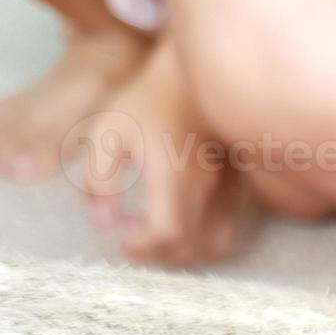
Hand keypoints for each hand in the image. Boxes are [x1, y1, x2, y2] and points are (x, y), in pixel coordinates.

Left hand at [76, 38, 242, 264]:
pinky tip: (184, 225)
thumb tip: (101, 222)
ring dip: (185, 253)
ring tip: (159, 235)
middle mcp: (204, 189)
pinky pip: (227, 231)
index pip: (166, 231)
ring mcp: (226, 191)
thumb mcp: (106, 132)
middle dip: (157, 253)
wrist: (194, 81)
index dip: (142, 245)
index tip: (120, 234)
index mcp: (172, 175)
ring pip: (215, 246)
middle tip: (132, 234)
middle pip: (189, 246)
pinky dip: (205, 243)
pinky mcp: (236, 190)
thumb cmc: (146, 102)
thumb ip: (99, 179)